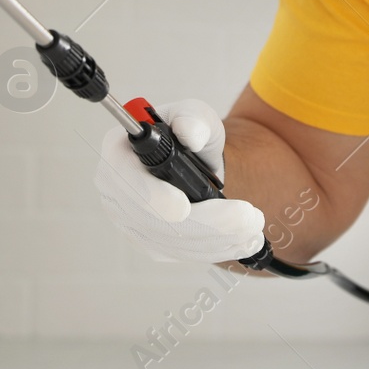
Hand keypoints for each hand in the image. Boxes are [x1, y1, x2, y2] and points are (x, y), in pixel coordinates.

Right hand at [95, 97, 266, 262]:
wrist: (198, 162)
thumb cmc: (191, 134)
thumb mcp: (197, 115)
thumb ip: (194, 118)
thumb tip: (190, 133)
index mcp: (118, 150)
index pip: (123, 177)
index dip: (150, 196)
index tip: (184, 207)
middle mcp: (115, 189)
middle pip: (152, 219)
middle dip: (205, 223)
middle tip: (247, 217)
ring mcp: (128, 220)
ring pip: (170, 241)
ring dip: (217, 239)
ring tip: (254, 226)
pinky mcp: (147, 242)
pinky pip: (179, 253)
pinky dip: (213, 249)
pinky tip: (241, 241)